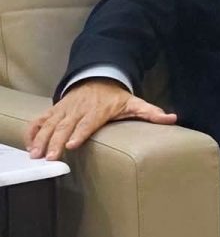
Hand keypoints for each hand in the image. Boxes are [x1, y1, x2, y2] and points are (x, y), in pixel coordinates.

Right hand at [25, 77, 177, 159]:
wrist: (98, 78)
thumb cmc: (116, 97)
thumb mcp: (135, 103)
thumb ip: (152, 113)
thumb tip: (173, 119)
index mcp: (98, 110)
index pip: (88, 122)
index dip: (79, 133)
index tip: (71, 145)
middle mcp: (79, 109)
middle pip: (66, 126)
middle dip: (56, 141)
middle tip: (50, 157)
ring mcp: (65, 109)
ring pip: (51, 124)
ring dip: (42, 139)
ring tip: (36, 155)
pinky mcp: (55, 110)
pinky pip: (41, 120)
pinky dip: (33, 131)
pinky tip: (29, 144)